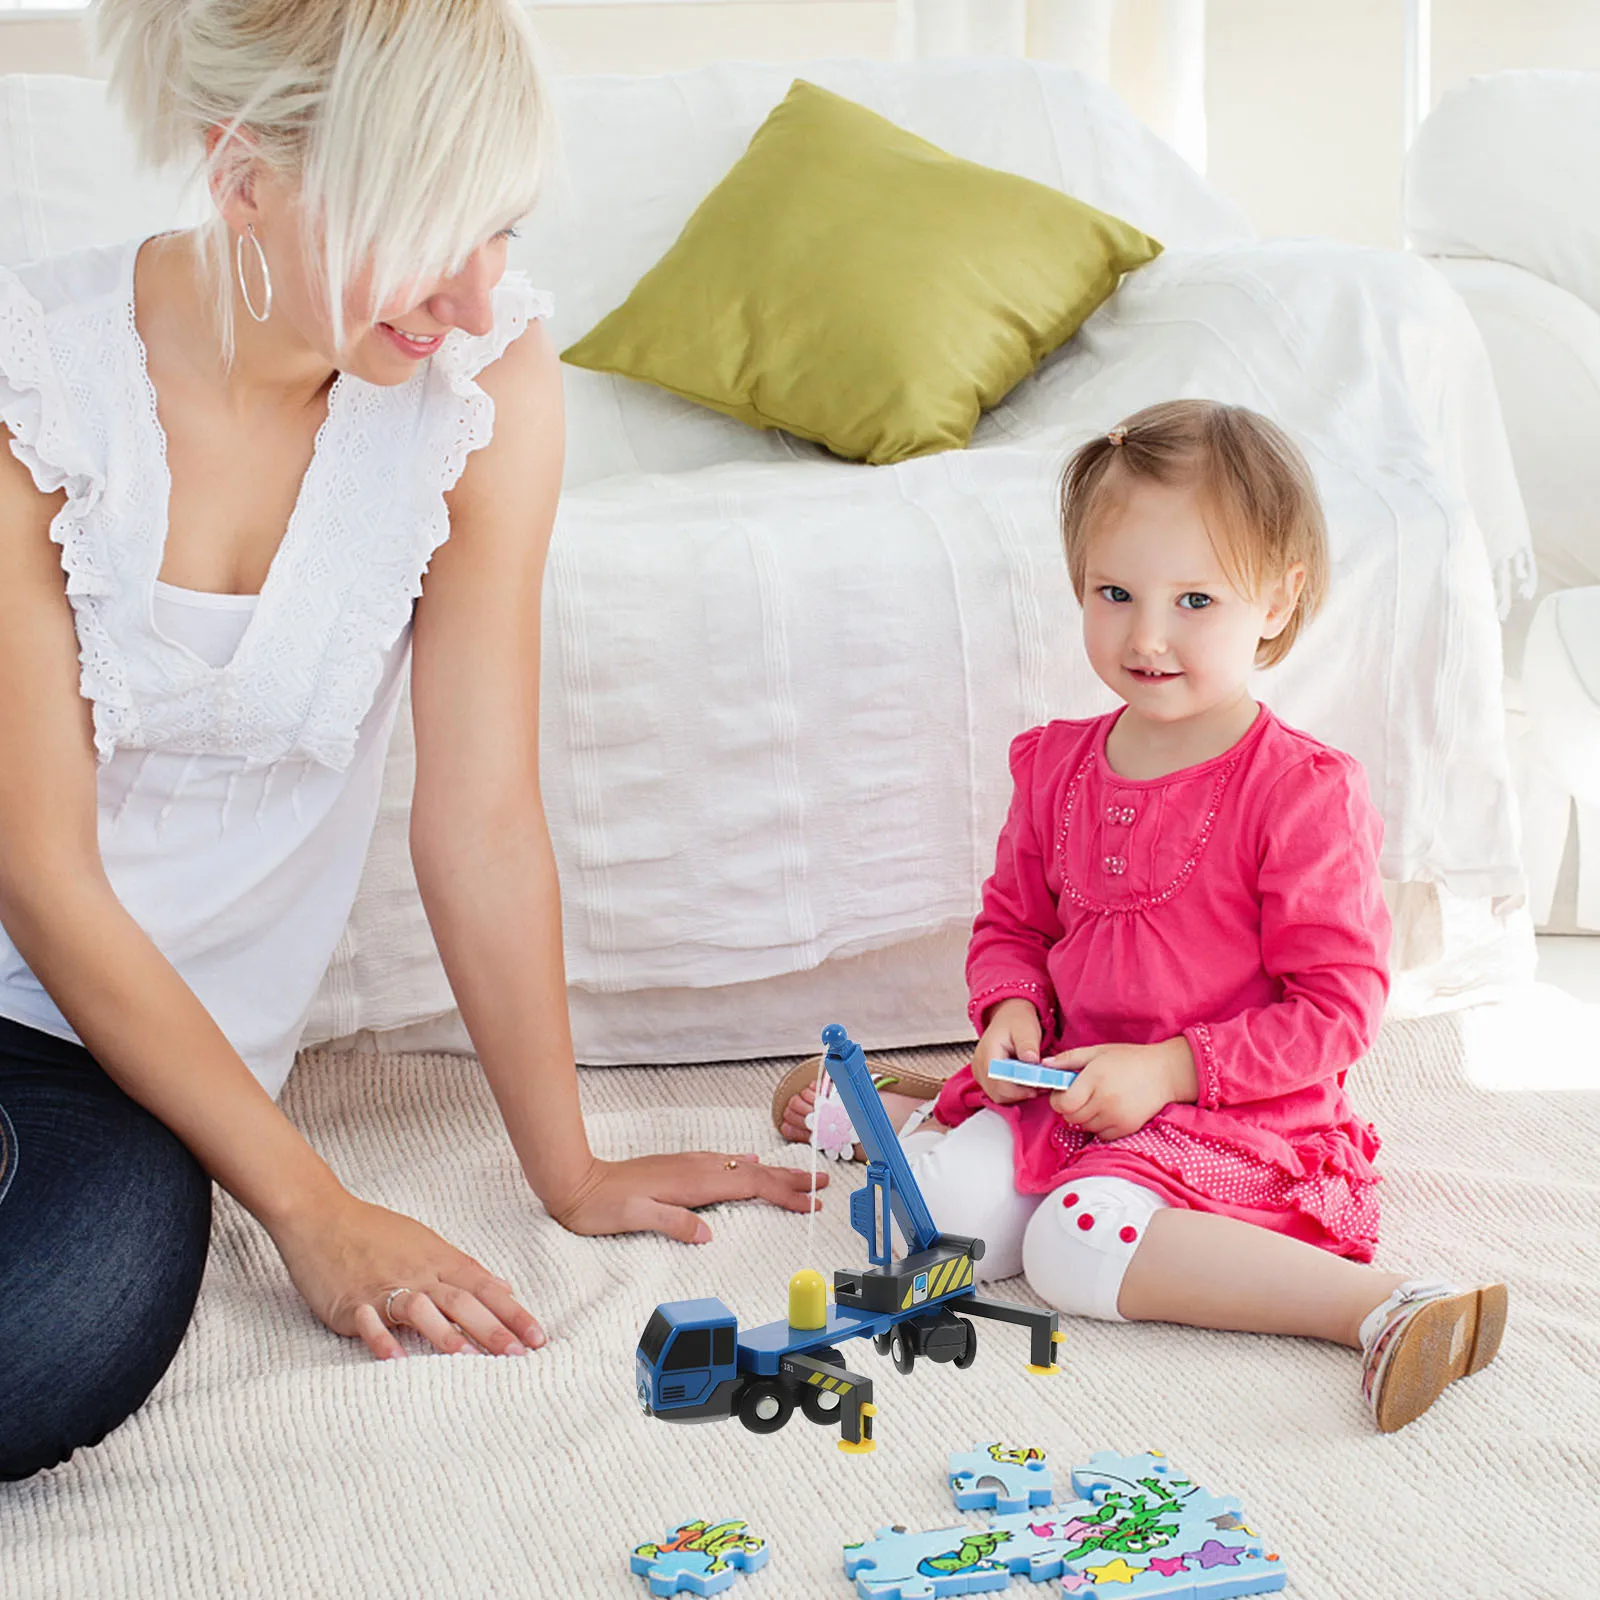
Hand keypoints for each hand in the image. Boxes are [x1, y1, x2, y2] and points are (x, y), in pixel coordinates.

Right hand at [267, 1192, 543, 1361]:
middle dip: (492, 1329)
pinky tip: (396, 1360)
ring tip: (467, 1359)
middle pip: (461, 1300)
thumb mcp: (427, 1244)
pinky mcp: (352, 1301)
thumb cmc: (375, 1232)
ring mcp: (385, 1287)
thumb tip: (504, 1287)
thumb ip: (464, 1269)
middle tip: (519, 1355)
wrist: (322, 1216)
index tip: (538, 1337)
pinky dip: (382, 1339)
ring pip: (421, 1309)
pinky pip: (369, 1321)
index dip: (513, 1312)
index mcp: (439, 1260)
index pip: (485, 1288)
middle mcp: (418, 1273)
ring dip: (444, 1334)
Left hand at [543, 1151, 829, 1243]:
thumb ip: (673, 1223)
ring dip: (774, 1173)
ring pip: (743, 1167)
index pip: (750, 1186)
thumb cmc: (600, 1204)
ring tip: (798, 1177)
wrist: (575, 1181)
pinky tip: (751, 1165)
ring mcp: (689, 1166)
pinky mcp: (680, 1168)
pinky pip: (727, 1165)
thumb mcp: (634, 1218)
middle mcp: (696, 1168)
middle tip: (822, 1183)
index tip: (810, 1201)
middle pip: (755, 1173)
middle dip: (791, 1178)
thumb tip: (707, 1232)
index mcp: (693, 1182)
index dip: (783, 1193)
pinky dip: (749, 1168)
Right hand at [972, 997, 1045, 1104]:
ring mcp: (980, 1072)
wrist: (1008, 1017)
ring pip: (997, 1097)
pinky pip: (997, 1093)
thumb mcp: (1027, 1029)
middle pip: (997, 1094)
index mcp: (988, 1053)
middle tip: (1039, 1087)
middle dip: (1020, 1094)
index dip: (1019, 1091)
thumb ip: (1028, 1045)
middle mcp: (980, 1065)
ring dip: (1017, 1095)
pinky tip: (1024, 1082)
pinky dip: (1012, 1092)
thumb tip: (1031, 1060)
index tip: (1037, 1088)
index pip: (998, 1083)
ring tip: (1033, 1083)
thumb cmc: (1017, 1022)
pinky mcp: (984, 1077)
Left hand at [1048, 1037, 1198, 1140]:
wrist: (1165, 1073)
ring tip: (1096, 1101)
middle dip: (1069, 1108)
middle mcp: (1105, 1100)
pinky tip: (1107, 1111)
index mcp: (1095, 1079)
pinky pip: (1101, 1135)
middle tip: (1079, 1096)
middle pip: (1071, 1117)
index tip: (1063, 1092)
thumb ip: (1068, 1059)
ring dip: (1084, 1117)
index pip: (1064, 1103)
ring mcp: (1117, 1117)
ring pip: (1085, 1127)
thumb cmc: (1128, 1059)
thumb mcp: (1097, 1052)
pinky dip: (1099, 1126)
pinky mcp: (1127, 1128)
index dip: (1058, 1099)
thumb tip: (1044, 1066)